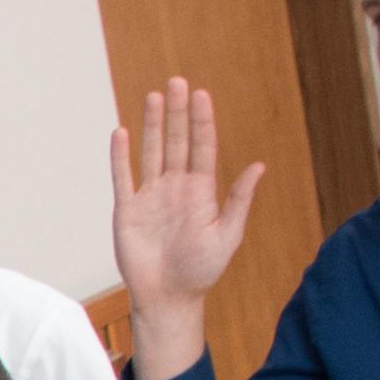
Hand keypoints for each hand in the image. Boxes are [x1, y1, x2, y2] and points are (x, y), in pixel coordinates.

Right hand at [106, 80, 265, 374]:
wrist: (169, 297)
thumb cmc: (201, 270)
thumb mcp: (227, 235)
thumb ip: (239, 200)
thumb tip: (258, 167)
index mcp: (201, 191)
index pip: (202, 147)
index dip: (201, 121)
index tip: (201, 95)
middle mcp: (175, 187)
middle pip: (176, 141)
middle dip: (178, 112)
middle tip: (178, 82)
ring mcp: (150, 196)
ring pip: (151, 152)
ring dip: (153, 125)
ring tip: (155, 96)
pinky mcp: (127, 210)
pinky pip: (123, 177)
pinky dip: (121, 156)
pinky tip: (122, 133)